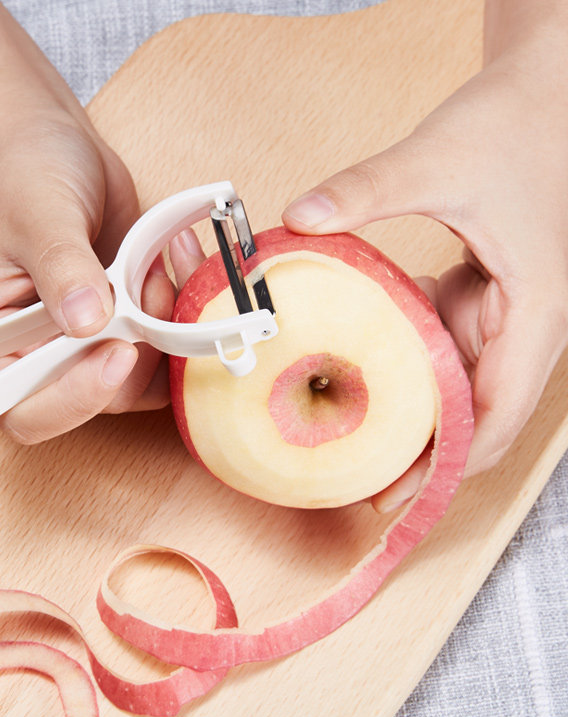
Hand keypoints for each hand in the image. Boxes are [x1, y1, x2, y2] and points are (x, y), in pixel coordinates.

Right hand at [0, 108, 175, 444]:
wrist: (55, 150)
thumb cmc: (24, 177)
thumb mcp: (38, 216)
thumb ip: (62, 270)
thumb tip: (88, 322)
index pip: (23, 409)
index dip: (72, 399)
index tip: (116, 352)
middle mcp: (35, 357)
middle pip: (91, 401)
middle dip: (132, 352)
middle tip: (147, 291)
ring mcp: (82, 349)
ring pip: (137, 381)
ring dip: (164, 331)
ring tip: (155, 268)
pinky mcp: (121, 333)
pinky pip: (163, 355)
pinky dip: (181, 320)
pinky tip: (175, 269)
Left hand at [281, 29, 567, 510]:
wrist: (546, 94)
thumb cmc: (516, 124)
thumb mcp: (438, 158)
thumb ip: (367, 189)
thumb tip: (300, 218)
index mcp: (536, 310)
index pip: (496, 415)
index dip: (447, 465)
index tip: (395, 495)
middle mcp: (525, 326)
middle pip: (475, 418)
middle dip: (423, 457)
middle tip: (361, 487)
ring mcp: (504, 316)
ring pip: (459, 390)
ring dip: (412, 421)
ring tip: (354, 447)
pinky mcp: (482, 300)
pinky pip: (445, 353)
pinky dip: (408, 373)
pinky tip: (363, 377)